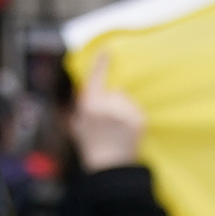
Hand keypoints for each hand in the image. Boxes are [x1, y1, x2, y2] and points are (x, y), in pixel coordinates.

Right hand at [72, 53, 148, 173]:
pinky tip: (125, 130)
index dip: (101, 63)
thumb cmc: (90, 144)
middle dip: (111, 100)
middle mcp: (108, 107)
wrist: (110, 165)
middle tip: (106, 120)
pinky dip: (131, 116)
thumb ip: (77, 104)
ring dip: (122, 108)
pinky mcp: (139, 119)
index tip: (107, 50)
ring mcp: (125, 113)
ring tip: (116, 127)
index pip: (96, 79)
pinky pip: (135, 108)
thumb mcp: (75, 123)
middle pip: (114, 90)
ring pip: (125, 99)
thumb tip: (81, 86)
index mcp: (90, 106)